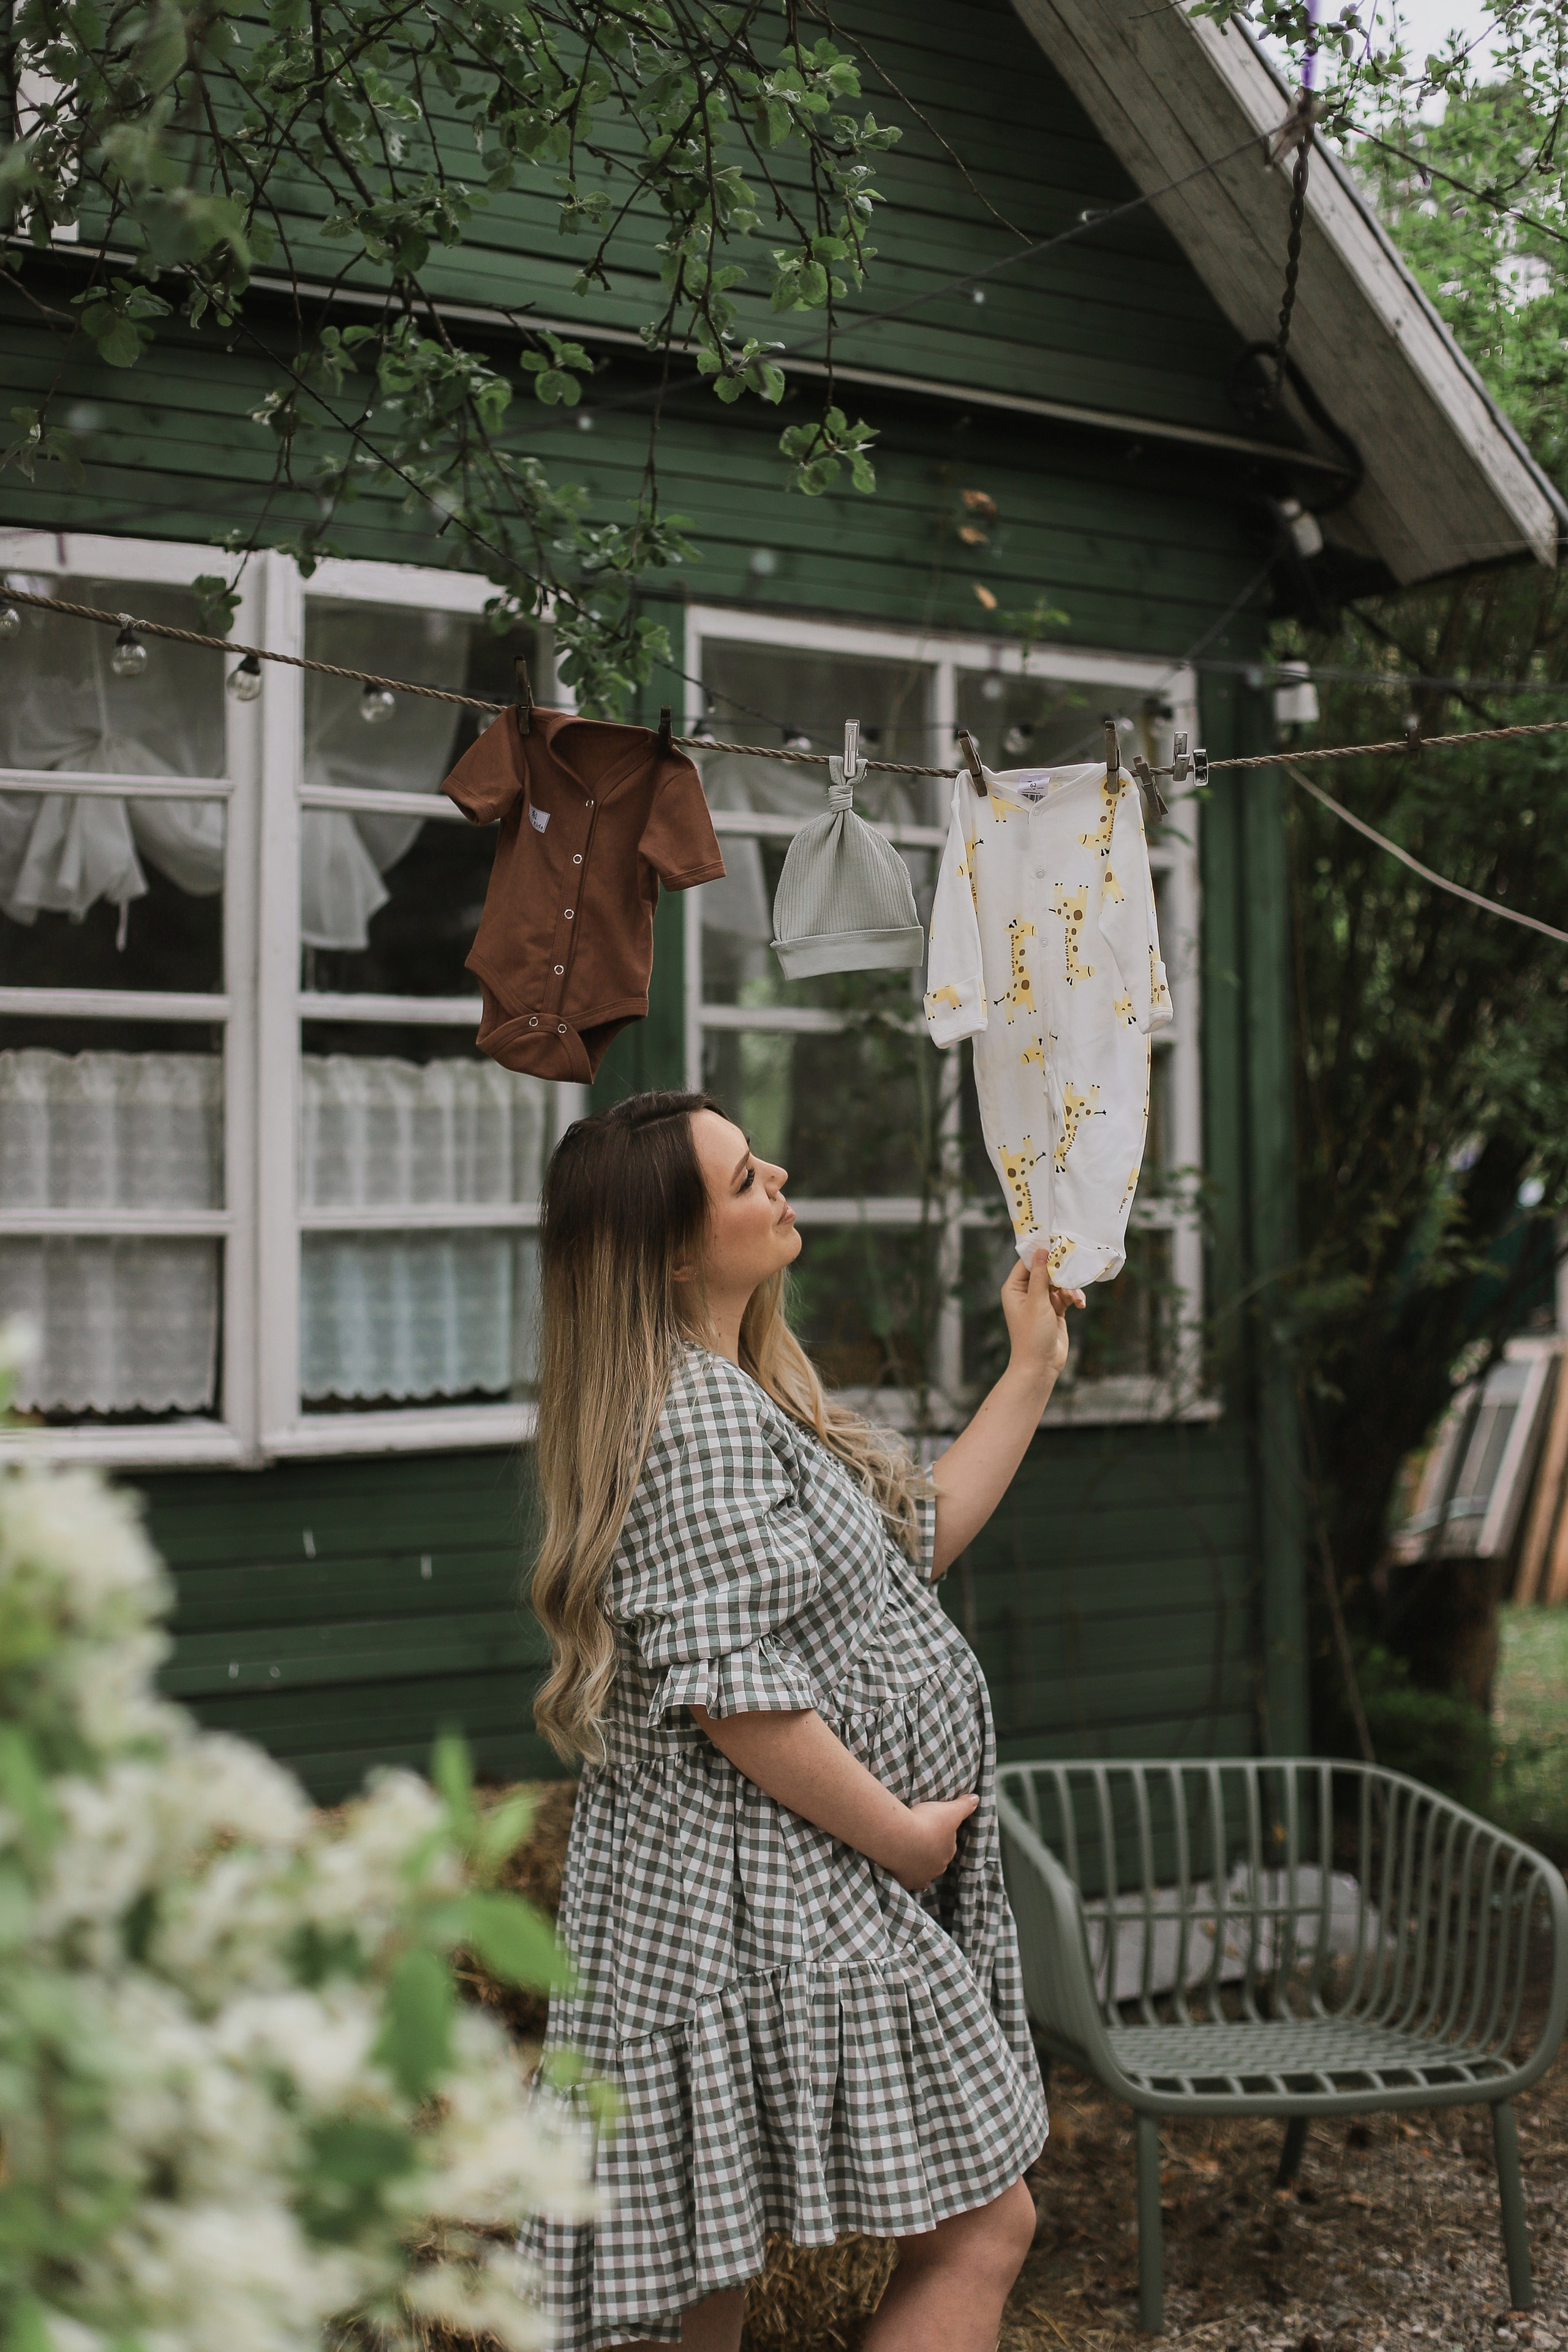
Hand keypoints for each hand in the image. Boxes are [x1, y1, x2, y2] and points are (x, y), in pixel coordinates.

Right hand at [893, 1793, 978, 1892]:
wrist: (900, 1837)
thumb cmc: (926, 1823)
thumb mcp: (949, 1810)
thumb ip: (964, 1806)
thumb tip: (976, 1799)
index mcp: (948, 1852)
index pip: (948, 1845)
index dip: (940, 1836)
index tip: (931, 1827)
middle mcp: (937, 1868)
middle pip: (935, 1859)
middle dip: (929, 1850)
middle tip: (918, 1837)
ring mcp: (921, 1876)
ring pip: (922, 1871)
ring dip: (917, 1863)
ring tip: (907, 1851)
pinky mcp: (905, 1881)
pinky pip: (908, 1880)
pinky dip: (905, 1875)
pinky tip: (901, 1867)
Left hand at [1000, 1253, 1083, 1386]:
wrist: (1041, 1364)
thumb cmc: (1033, 1334)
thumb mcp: (1037, 1302)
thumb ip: (1041, 1276)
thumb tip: (1041, 1251)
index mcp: (1014, 1288)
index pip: (1027, 1263)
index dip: (1041, 1253)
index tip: (1057, 1243)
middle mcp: (1026, 1292)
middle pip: (1045, 1270)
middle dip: (1060, 1271)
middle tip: (1073, 1266)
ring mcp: (1041, 1301)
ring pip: (1058, 1283)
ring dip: (1069, 1287)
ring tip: (1075, 1297)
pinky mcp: (1054, 1310)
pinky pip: (1065, 1295)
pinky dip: (1073, 1297)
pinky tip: (1080, 1304)